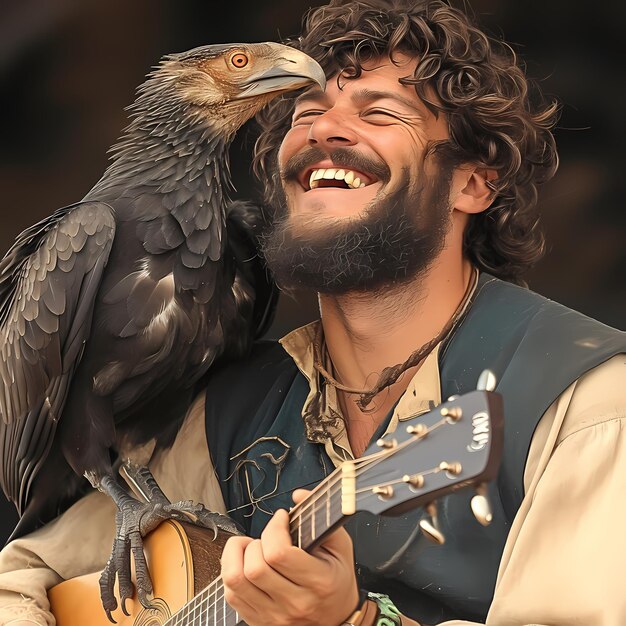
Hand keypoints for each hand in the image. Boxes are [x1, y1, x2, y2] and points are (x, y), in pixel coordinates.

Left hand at [221, 489, 360, 625]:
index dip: (274, 528)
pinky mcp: (258, 621)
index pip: (279, 553)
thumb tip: (299, 495)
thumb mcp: (341, 548)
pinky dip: (233, 572)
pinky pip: (231, 595)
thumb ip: (322, 518)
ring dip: (237, 555)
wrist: (337, 621)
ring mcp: (274, 615)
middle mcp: (294, 603)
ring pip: (236, 580)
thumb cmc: (337, 582)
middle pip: (255, 567)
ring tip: (251, 548)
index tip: (282, 518)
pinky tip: (247, 565)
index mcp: (318, 582)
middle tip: (269, 536)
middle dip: (257, 541)